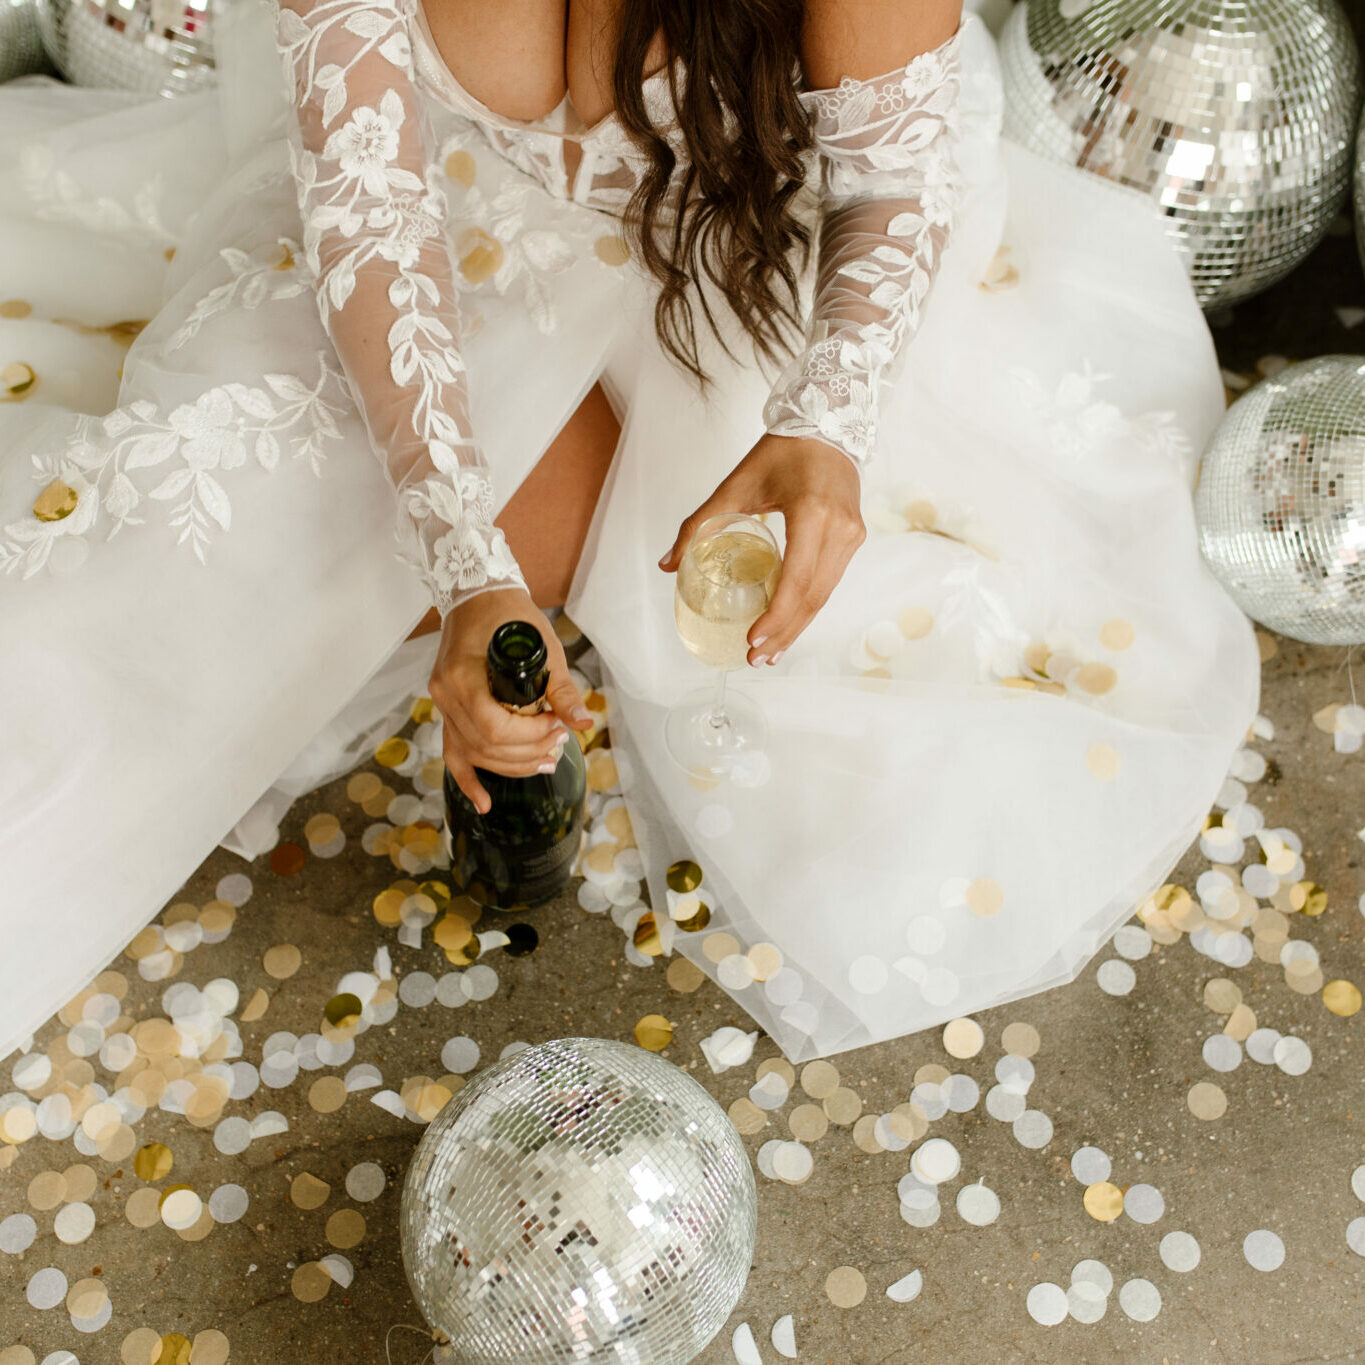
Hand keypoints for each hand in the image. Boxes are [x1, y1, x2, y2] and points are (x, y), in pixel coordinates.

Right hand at [429, 586, 592, 813]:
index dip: (531, 736)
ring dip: (511, 765)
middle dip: (528, 752)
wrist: (478, 596)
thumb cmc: (508, 615)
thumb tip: (584, 722)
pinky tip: (484, 802)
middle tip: (559, 743)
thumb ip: (560, 690)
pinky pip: (453, 752)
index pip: (495, 727)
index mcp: (463, 677)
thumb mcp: (542, 647)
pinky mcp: (446, 709)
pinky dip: (468, 779)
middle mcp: (446, 695)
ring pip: (474, 753)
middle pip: (486, 745)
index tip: (558, 727)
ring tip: (544, 762)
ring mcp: (442, 704)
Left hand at [658, 433, 865, 663]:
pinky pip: (830, 581)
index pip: (797, 579)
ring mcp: (852, 535)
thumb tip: (667, 565)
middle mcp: (840, 529)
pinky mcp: (854, 538)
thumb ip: (701, 525)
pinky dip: (808, 606)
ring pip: (825, 594)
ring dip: (798, 626)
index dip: (777, 616)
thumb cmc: (782, 452)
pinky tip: (789, 624)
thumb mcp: (737, 484)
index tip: (753, 640)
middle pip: (813, 596)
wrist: (828, 425)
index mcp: (813, 513)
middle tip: (757, 658)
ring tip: (771, 652)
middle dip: (785, 633)